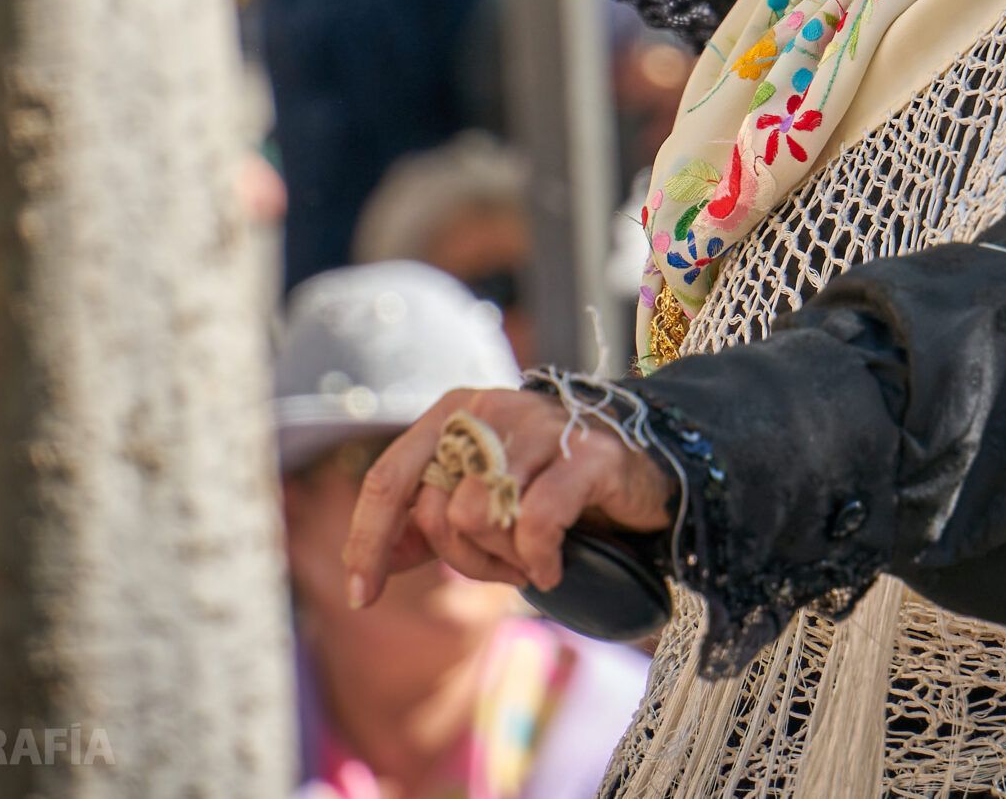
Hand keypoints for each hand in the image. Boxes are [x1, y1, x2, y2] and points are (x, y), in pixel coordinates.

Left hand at [341, 386, 676, 607]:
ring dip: (506, 560)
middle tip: (502, 566)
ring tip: (532, 560)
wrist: (643, 471)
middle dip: (466, 558)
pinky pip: (536, 522)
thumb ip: (425, 527)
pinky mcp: (589, 454)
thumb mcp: (479, 505)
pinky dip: (540, 560)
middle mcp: (493, 409)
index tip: (362, 596)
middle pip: (440, 510)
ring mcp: (542, 425)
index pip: (390, 478)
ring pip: (482, 517)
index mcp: (455, 411)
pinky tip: (553, 569)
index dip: (368, 541)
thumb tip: (367, 568)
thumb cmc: (551, 488)